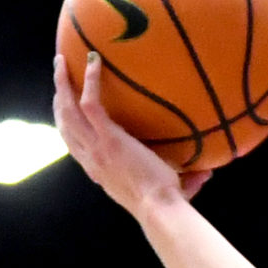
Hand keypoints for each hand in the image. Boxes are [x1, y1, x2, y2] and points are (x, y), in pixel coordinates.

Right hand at [54, 52, 207, 214]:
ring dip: (63, 83)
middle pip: (64, 123)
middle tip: (60, 74)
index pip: (73, 144)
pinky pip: (90, 103)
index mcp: (98, 170)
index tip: (66, 108)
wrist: (159, 208)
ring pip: (68, 110)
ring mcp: (97, 147)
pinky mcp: (109, 138)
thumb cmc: (166, 202)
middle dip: (58, 96)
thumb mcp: (168, 189)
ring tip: (62, 61)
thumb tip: (208, 172)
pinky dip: (90, 80)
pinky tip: (94, 60)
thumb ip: (186, 179)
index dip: (66, 124)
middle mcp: (91, 158)